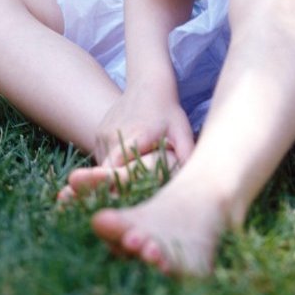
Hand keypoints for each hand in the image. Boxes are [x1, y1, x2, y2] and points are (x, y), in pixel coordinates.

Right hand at [57, 86, 194, 201]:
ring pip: (100, 167)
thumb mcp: (181, 131)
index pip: (118, 171)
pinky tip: (115, 178)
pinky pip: (100, 157)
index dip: (118, 191)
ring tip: (115, 198)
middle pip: (105, 173)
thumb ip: (187, 155)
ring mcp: (102, 134)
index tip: (121, 209)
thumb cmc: (168, 110)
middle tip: (115, 212)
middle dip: (109, 191)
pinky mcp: (98, 132)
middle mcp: (113, 136)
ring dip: (107, 181)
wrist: (149, 82)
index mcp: (134, 137)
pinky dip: (106, 169)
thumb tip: (196, 183)